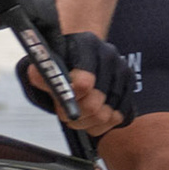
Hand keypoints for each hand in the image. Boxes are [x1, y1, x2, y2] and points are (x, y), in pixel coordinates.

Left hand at [18, 30, 135, 136]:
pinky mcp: (130, 86)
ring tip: (76, 116)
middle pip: (95, 103)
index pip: (84, 82)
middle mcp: (109, 55)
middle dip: (76, 115)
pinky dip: (101, 125)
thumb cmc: (60, 64)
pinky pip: (118, 118)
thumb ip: (41, 74)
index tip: (61, 102)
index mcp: (86, 44)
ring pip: (106, 115)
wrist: (77, 56)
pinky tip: (89, 118)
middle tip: (65, 114)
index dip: (70, 99)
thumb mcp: (46, 66)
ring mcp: (122, 70)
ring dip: (86, 123)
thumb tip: (38, 76)